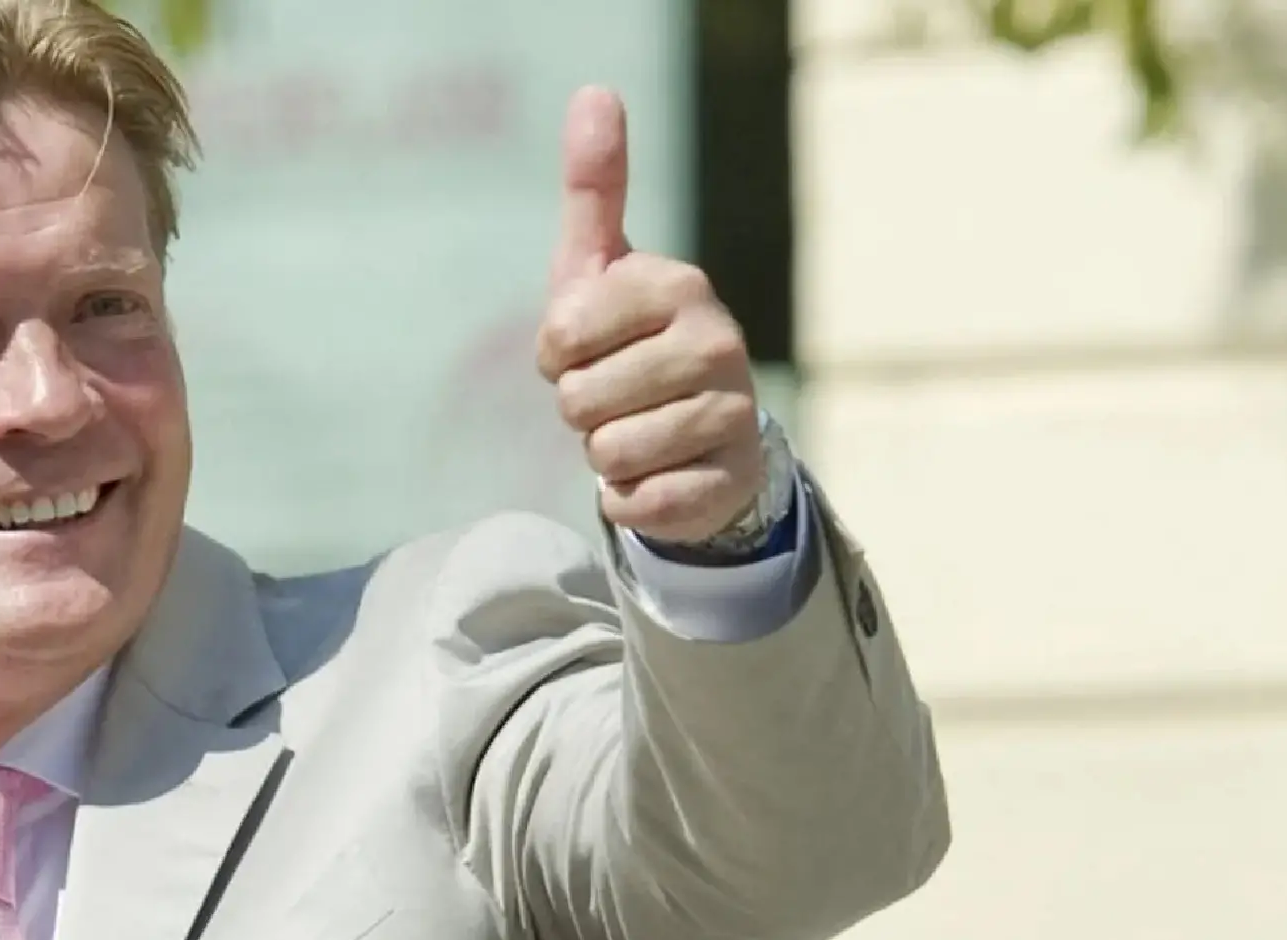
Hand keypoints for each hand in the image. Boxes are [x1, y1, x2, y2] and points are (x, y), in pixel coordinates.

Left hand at [538, 86, 762, 544]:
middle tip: (618, 396)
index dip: (556, 356)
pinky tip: (658, 473)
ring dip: (605, 453)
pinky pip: (637, 502)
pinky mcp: (727, 480)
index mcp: (677, 284)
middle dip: (582, 409)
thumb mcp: (602, 267)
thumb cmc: (632, 342)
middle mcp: (716, 342)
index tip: (586, 349)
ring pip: (608, 453)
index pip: (560, 335)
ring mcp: (729, 413)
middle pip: (580, 401)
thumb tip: (596, 90)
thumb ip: (596, 187)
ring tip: (639, 430)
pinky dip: (629, 497)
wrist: (702, 436)